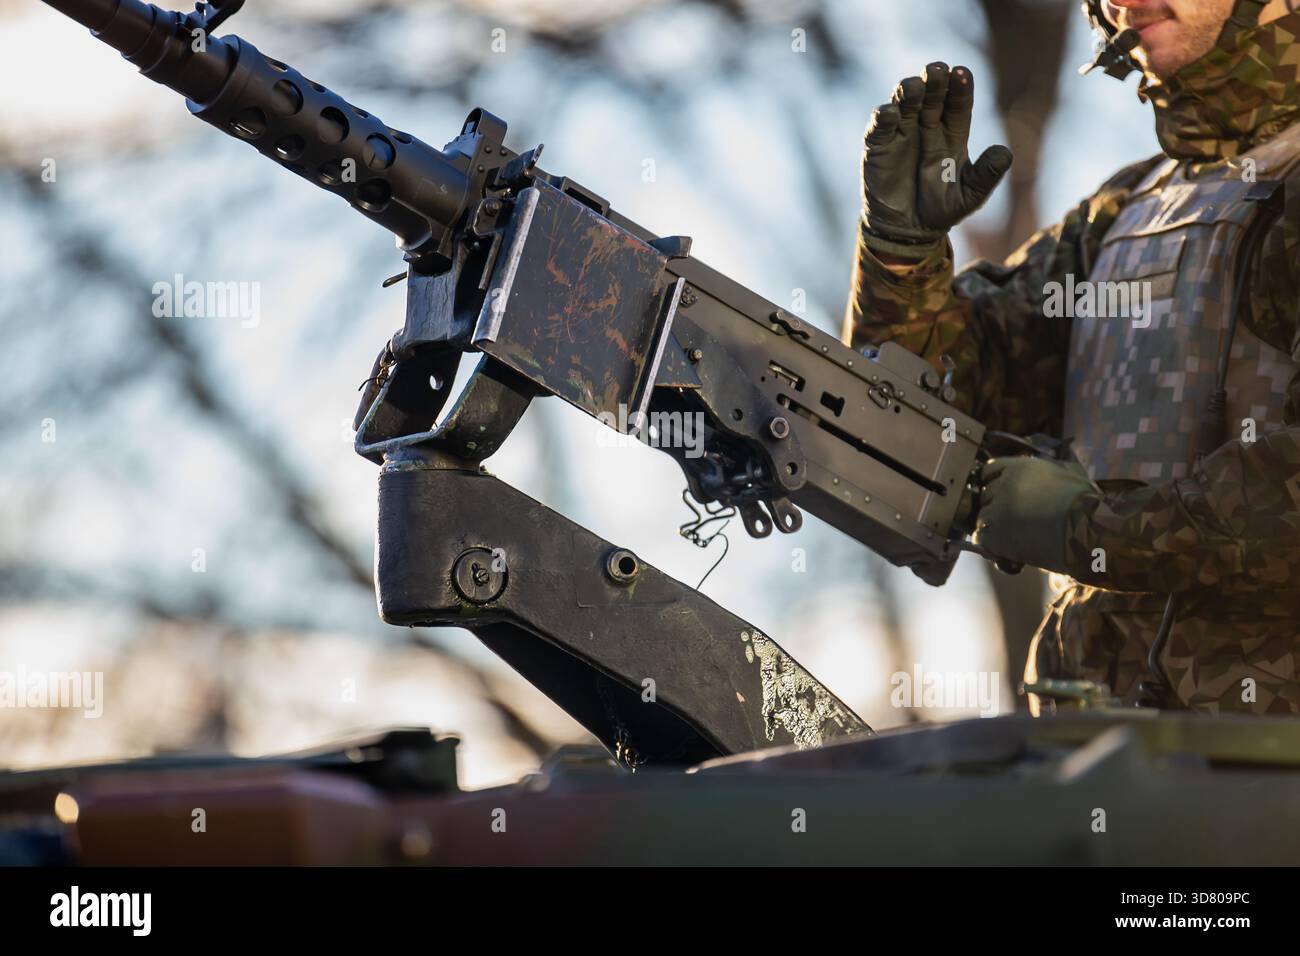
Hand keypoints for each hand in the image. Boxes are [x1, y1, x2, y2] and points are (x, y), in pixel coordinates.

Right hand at [860, 62, 1012, 258]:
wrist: (907, 231)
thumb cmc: (941, 209)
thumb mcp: (970, 196)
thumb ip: (987, 175)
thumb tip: (1005, 153)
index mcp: (953, 133)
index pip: (958, 103)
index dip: (960, 87)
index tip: (962, 72)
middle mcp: (927, 126)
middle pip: (932, 95)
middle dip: (935, 81)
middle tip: (937, 70)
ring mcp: (901, 133)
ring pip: (904, 102)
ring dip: (908, 90)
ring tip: (915, 87)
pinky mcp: (877, 145)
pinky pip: (879, 126)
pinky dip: (883, 116)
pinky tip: (890, 113)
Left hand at [973, 456, 1097, 573]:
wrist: (1088, 531)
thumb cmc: (1085, 504)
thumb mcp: (1065, 473)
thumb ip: (1043, 470)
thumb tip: (1039, 470)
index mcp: (1020, 467)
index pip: (989, 470)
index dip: (993, 483)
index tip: (1000, 494)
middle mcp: (1003, 484)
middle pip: (985, 494)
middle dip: (996, 506)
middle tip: (1013, 519)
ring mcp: (997, 509)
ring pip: (982, 516)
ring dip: (994, 526)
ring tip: (1013, 536)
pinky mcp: (995, 534)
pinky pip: (981, 537)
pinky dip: (991, 544)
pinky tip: (1006, 547)